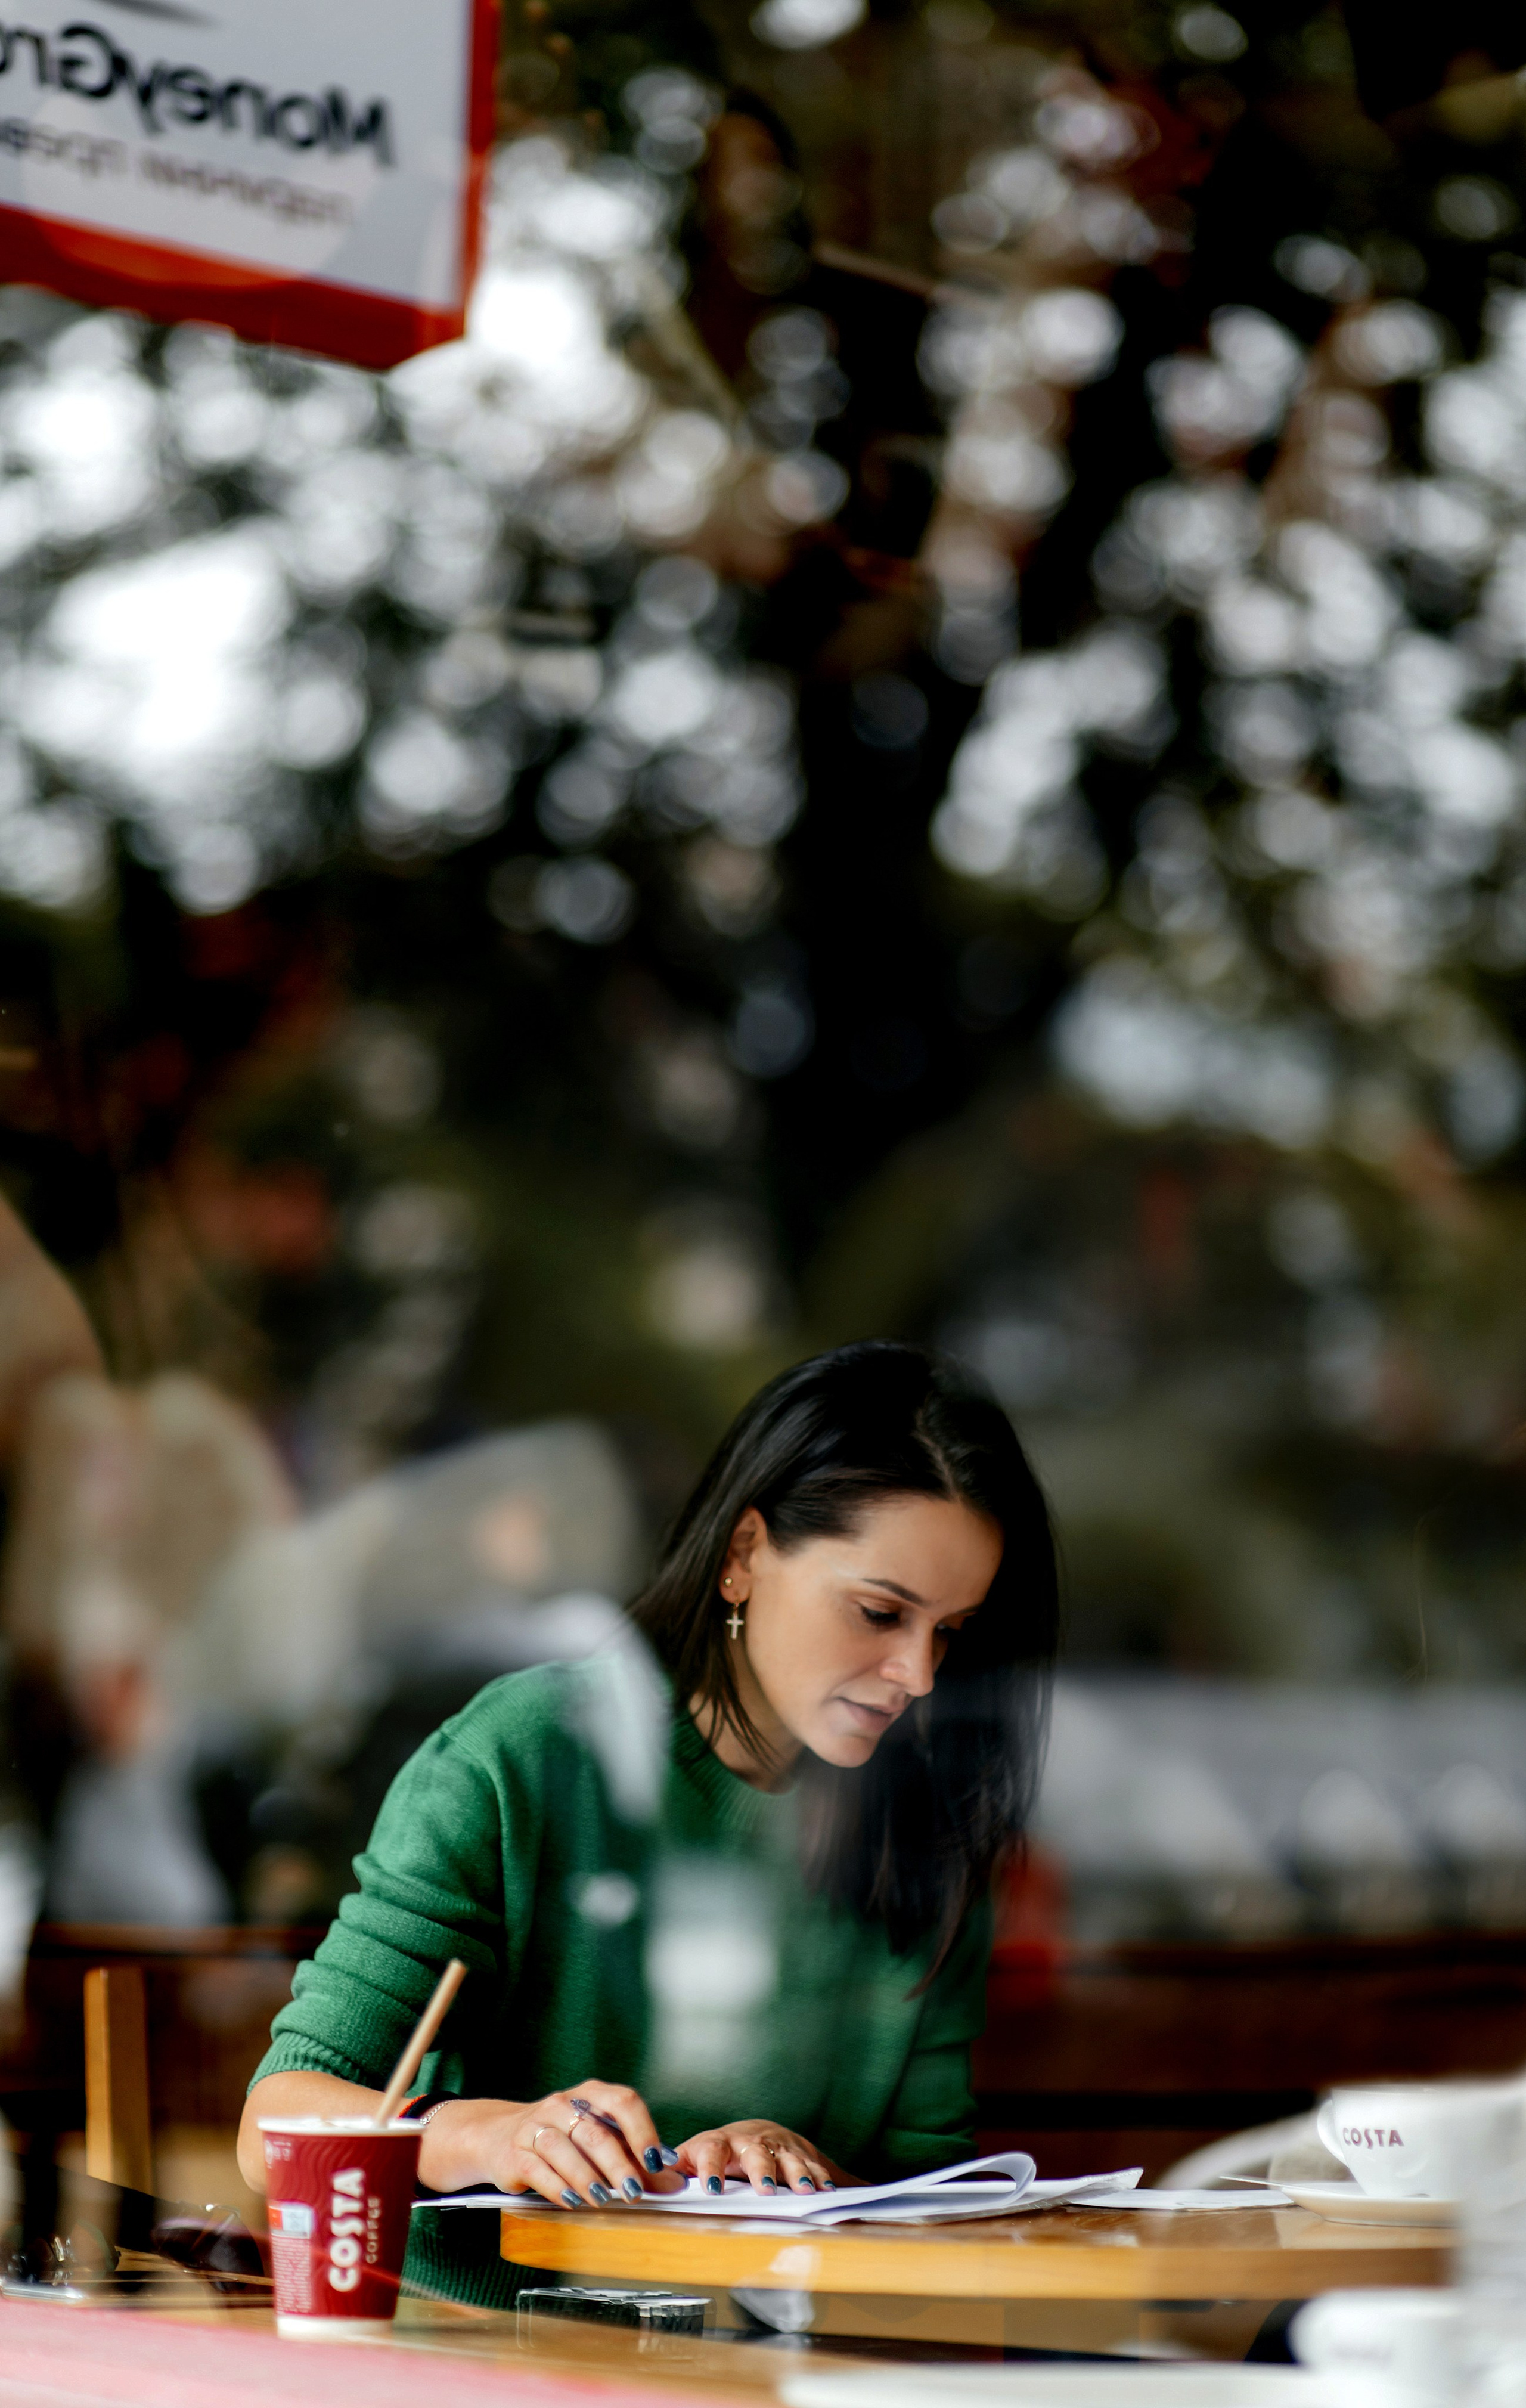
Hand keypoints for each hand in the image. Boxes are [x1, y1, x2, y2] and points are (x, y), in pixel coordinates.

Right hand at [418, 2081, 685, 2208]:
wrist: (499, 2137)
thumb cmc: (563, 2141)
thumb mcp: (597, 2141)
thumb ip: (632, 2158)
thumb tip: (672, 2183)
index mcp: (590, 2095)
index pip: (623, 2102)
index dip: (643, 2131)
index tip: (658, 2162)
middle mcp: (563, 2105)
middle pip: (595, 2131)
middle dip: (618, 2164)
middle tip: (635, 2192)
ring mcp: (536, 2126)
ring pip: (564, 2149)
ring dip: (587, 2177)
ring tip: (603, 2200)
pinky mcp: (515, 2152)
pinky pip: (537, 2168)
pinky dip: (557, 2186)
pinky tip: (571, 2201)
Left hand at [673, 2119, 858, 2196]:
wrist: (757, 2133)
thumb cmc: (718, 2152)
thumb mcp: (693, 2156)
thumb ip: (673, 2169)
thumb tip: (642, 2180)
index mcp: (718, 2144)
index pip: (710, 2151)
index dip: (710, 2169)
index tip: (712, 2189)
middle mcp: (748, 2143)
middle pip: (755, 2154)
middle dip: (761, 2171)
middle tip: (766, 2190)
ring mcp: (777, 2147)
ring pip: (788, 2159)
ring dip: (797, 2175)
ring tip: (805, 2191)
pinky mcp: (800, 2153)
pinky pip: (813, 2165)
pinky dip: (822, 2177)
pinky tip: (828, 2190)